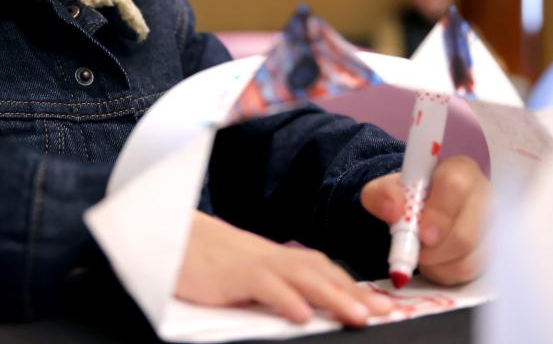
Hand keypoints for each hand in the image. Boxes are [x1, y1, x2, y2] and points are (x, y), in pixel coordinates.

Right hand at [175, 211, 393, 326]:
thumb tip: (307, 305)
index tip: (382, 304)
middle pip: (320, 272)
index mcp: (276, 258)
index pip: (322, 269)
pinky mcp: (232, 273)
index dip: (353, 286)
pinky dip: (284, 298)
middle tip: (384, 312)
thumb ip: (275, 284)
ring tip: (358, 316)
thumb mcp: (246, 272)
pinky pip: (263, 284)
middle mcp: (271, 257)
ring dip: (332, 295)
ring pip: (300, 276)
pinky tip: (302, 315)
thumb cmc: (206, 260)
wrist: (168, 236)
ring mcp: (252, 263)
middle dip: (354, 293)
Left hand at [361, 155, 489, 284]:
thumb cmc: (406, 198)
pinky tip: (432, 262)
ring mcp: (491, 227)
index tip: (421, 234)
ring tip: (420, 253)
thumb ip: (382, 194)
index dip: (439, 212)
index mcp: (459, 170)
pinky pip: (468, 271)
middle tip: (417, 252)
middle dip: (437, 249)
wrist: (415, 216)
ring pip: (470, 257)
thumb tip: (392, 208)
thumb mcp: (383, 190)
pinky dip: (444, 272)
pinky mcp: (489, 253)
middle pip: (469, 232)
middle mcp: (484, 196)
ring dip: (437, 262)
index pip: (456, 185)